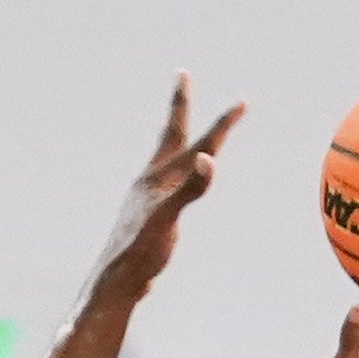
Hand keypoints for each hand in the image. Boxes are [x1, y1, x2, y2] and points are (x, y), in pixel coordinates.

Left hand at [92, 74, 244, 304]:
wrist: (117, 281)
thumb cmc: (139, 251)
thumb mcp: (167, 218)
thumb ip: (189, 188)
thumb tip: (209, 159)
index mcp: (158, 176)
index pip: (194, 141)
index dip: (219, 123)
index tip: (241, 103)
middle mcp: (152, 180)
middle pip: (172, 135)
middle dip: (181, 106)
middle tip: (182, 75)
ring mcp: (150, 197)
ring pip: (170, 159)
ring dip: (180, 139)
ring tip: (179, 124)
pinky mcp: (150, 216)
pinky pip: (170, 185)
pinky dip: (179, 174)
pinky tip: (175, 181)